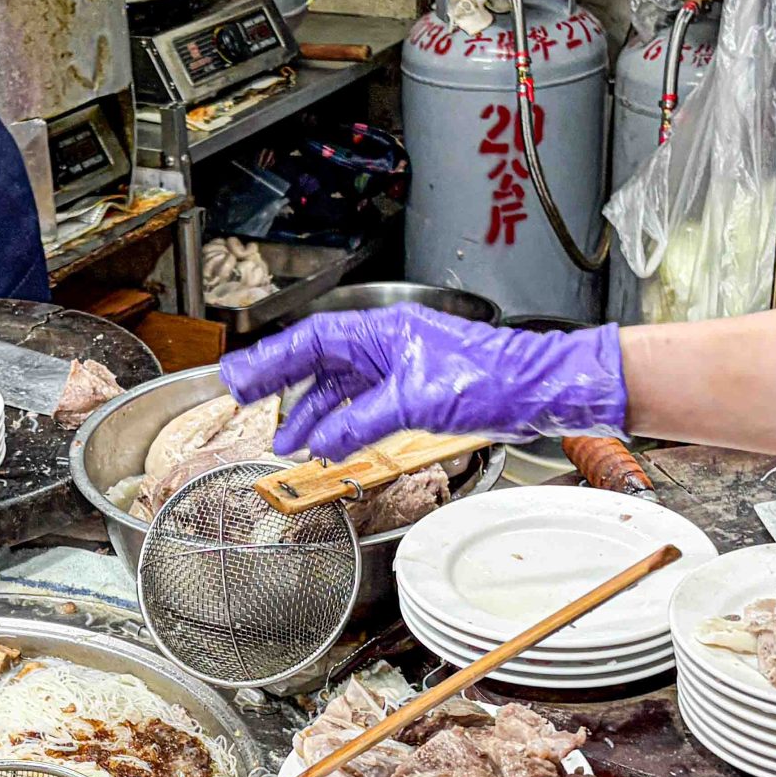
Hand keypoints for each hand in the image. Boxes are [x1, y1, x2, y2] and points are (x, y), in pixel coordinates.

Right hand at [220, 308, 626, 460]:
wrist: (536, 388)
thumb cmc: (490, 377)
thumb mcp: (415, 402)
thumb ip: (362, 422)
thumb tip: (324, 440)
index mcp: (380, 331)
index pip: (310, 341)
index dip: (270, 360)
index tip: (239, 377)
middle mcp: (386, 344)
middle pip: (319, 361)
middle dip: (282, 385)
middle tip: (248, 402)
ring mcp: (400, 366)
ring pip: (341, 386)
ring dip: (314, 414)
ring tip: (290, 444)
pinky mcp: (415, 388)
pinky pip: (365, 404)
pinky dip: (344, 424)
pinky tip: (333, 443)